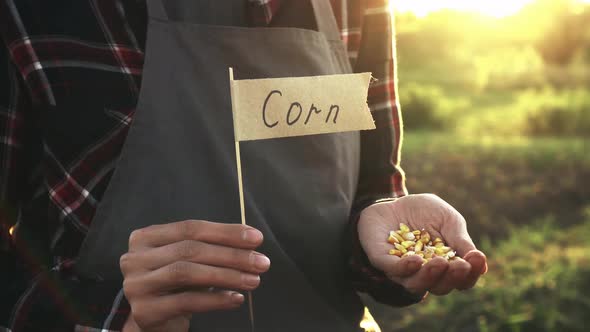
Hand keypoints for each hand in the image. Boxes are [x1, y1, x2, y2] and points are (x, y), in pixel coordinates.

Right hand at [120, 220, 270, 331]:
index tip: (256, 238)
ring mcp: (136, 285)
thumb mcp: (189, 260)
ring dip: (227, 275)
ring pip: (187, 272)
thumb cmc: (175, 285)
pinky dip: (216, 299)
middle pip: (190, 249)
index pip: (190, 228)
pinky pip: (187, 301)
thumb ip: (212, 246)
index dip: (225, 231)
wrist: (151, 320)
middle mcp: (135, 258)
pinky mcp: (145, 311)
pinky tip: (236, 298)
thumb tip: (252, 239)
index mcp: (146, 237)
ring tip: (253, 280)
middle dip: (231, 255)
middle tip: (261, 262)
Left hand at [358, 194, 486, 296]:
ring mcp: (402, 270)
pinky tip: (416, 260)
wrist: (393, 200)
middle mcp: (424, 274)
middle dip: (452, 278)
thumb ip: (460, 240)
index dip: (470, 274)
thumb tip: (479, 260)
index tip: (476, 259)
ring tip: (439, 263)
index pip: (461, 280)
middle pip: (440, 287)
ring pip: (416, 285)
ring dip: (429, 276)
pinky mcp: (382, 260)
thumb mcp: (447, 220)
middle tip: (460, 265)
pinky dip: (405, 268)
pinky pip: (394, 271)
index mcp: (445, 266)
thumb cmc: (424, 212)